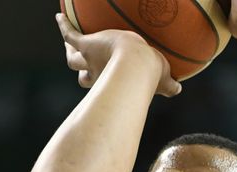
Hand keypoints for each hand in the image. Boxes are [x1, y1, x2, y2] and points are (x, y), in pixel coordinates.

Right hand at [56, 14, 180, 96]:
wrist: (135, 66)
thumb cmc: (149, 77)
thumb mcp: (162, 80)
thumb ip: (169, 86)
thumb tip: (178, 90)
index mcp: (112, 82)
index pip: (104, 85)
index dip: (101, 82)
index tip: (100, 81)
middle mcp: (98, 74)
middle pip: (82, 76)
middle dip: (81, 72)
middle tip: (80, 67)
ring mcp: (90, 58)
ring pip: (72, 58)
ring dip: (70, 51)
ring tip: (68, 42)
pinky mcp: (87, 44)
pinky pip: (70, 35)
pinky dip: (64, 27)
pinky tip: (58, 16)